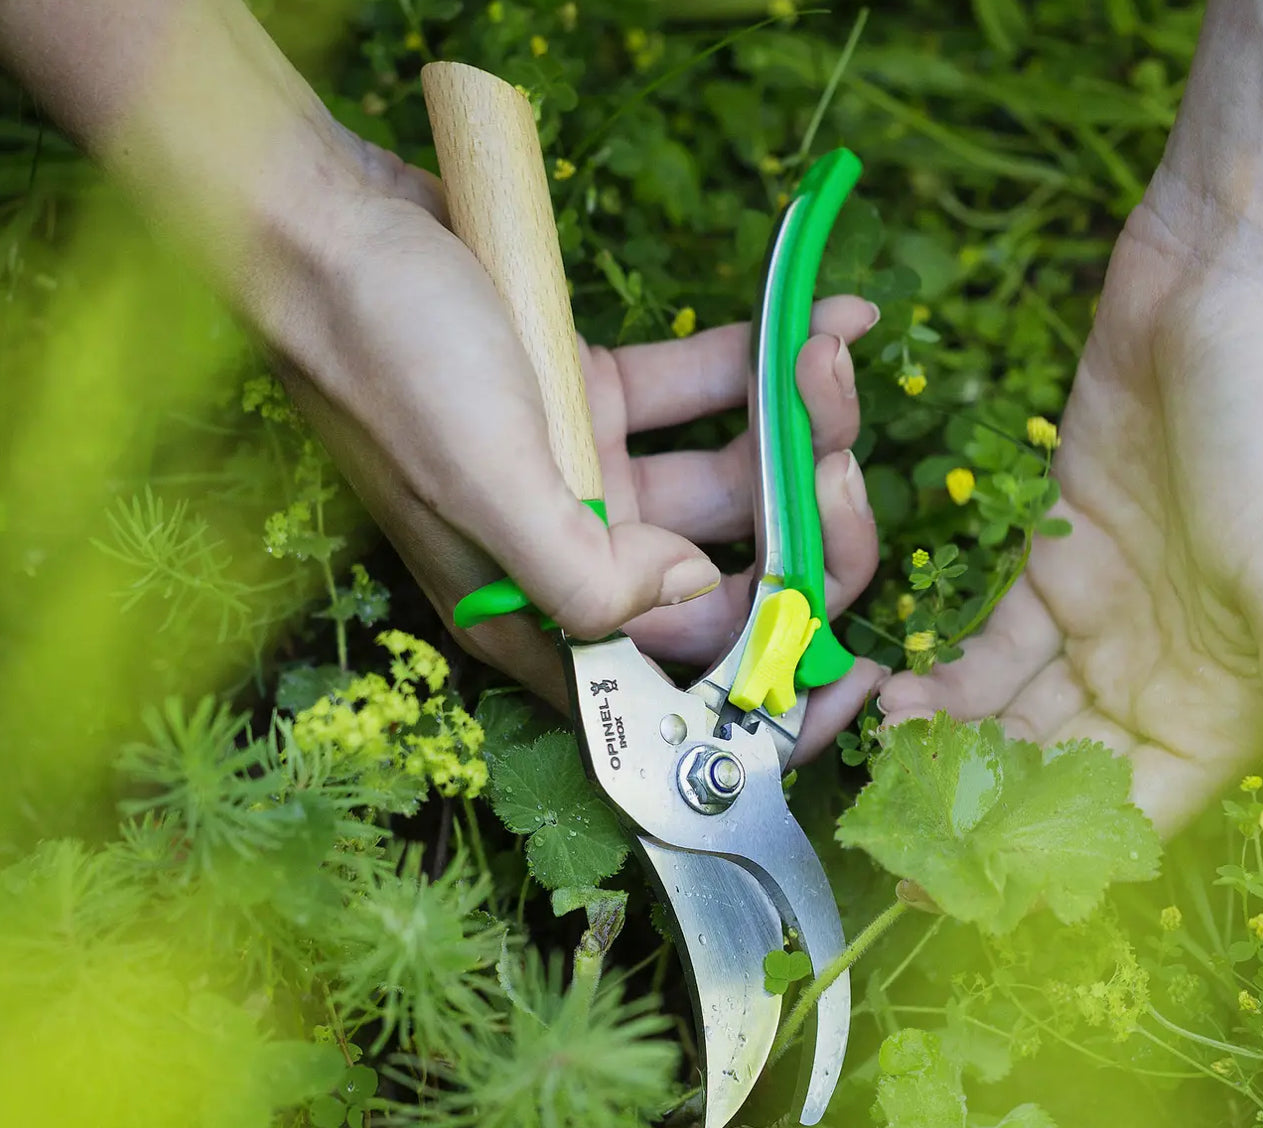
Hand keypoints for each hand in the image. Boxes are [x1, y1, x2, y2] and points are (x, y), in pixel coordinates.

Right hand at [268, 139, 882, 759]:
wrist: (328, 222)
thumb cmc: (387, 358)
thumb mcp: (482, 483)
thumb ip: (586, 575)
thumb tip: (690, 592)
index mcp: (536, 614)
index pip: (674, 688)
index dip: (770, 695)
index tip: (859, 676)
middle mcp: (572, 558)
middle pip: (727, 582)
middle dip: (804, 531)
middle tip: (841, 465)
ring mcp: (594, 477)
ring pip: (731, 481)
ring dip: (800, 428)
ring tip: (828, 356)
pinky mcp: (601, 399)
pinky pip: (706, 393)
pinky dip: (766, 359)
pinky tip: (829, 313)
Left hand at [878, 197, 1262, 900]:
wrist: (1236, 287)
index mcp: (1229, 706)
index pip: (1129, 815)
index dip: (1054, 863)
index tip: (972, 894)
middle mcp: (1163, 675)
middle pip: (1057, 775)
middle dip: (981, 812)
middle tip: (902, 844)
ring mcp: (1104, 619)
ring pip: (1014, 716)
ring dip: (952, 749)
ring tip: (888, 768)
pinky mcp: (1055, 561)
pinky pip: (991, 646)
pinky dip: (945, 677)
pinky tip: (897, 698)